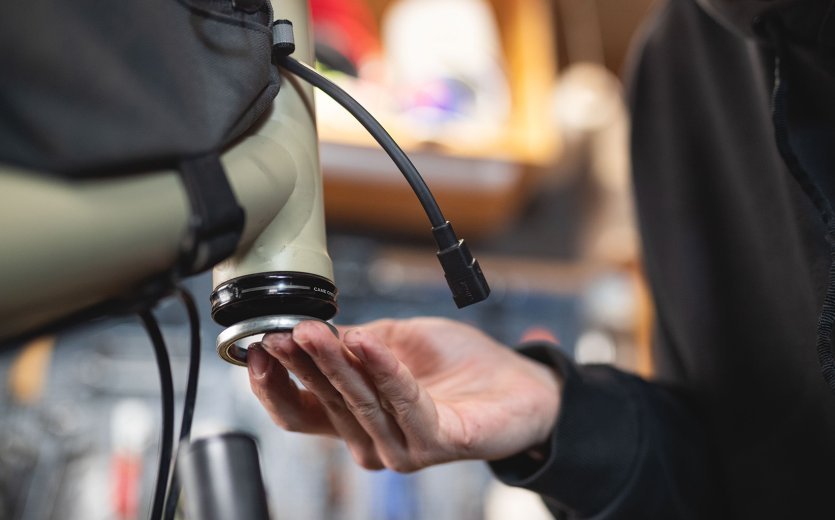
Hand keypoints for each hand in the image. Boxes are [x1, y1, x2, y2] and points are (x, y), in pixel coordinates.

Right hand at [247, 317, 560, 471]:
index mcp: (356, 416)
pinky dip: (384, 370)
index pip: (299, 410)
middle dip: (299, 364)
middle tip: (281, 331)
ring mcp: (403, 447)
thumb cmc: (458, 365)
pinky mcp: (437, 443)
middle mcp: (373, 440)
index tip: (257, 345)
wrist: (518, 381)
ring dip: (333, 364)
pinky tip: (366, 342)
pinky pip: (404, 404)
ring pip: (358, 403)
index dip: (271, 383)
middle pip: (323, 404)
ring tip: (313, 331)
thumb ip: (357, 342)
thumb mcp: (397, 341)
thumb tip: (315, 331)